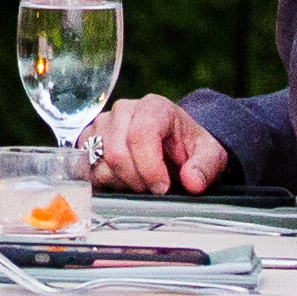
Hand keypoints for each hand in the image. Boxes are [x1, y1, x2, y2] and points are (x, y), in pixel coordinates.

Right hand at [89, 95, 225, 192]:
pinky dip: (104, 181)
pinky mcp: (89, 140)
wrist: (175, 143)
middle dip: (136, 180)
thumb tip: (192, 181)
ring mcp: (103, 123)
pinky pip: (86, 167)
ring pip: (99, 162)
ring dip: (120, 181)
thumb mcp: (210, 154)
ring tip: (140, 181)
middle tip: (153, 189)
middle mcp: (125, 110)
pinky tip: (123, 179)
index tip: (162, 188)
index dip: (150, 168)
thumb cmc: (189, 146)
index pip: (140, 135)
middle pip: (116, 152)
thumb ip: (205, 167)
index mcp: (154, 107)